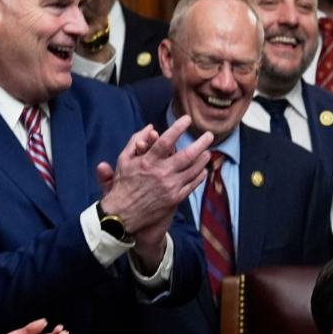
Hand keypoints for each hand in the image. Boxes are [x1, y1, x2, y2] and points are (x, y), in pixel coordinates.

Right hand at [96, 117, 213, 267]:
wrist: (123, 214)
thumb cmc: (123, 184)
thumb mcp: (124, 159)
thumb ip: (136, 141)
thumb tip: (150, 127)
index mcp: (148, 162)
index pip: (166, 141)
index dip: (178, 128)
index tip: (187, 119)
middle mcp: (161, 173)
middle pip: (187, 155)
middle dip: (201, 143)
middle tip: (209, 135)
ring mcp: (170, 187)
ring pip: (193, 170)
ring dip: (202, 159)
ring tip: (208, 151)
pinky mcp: (175, 198)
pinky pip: (192, 185)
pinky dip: (199, 176)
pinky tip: (203, 170)